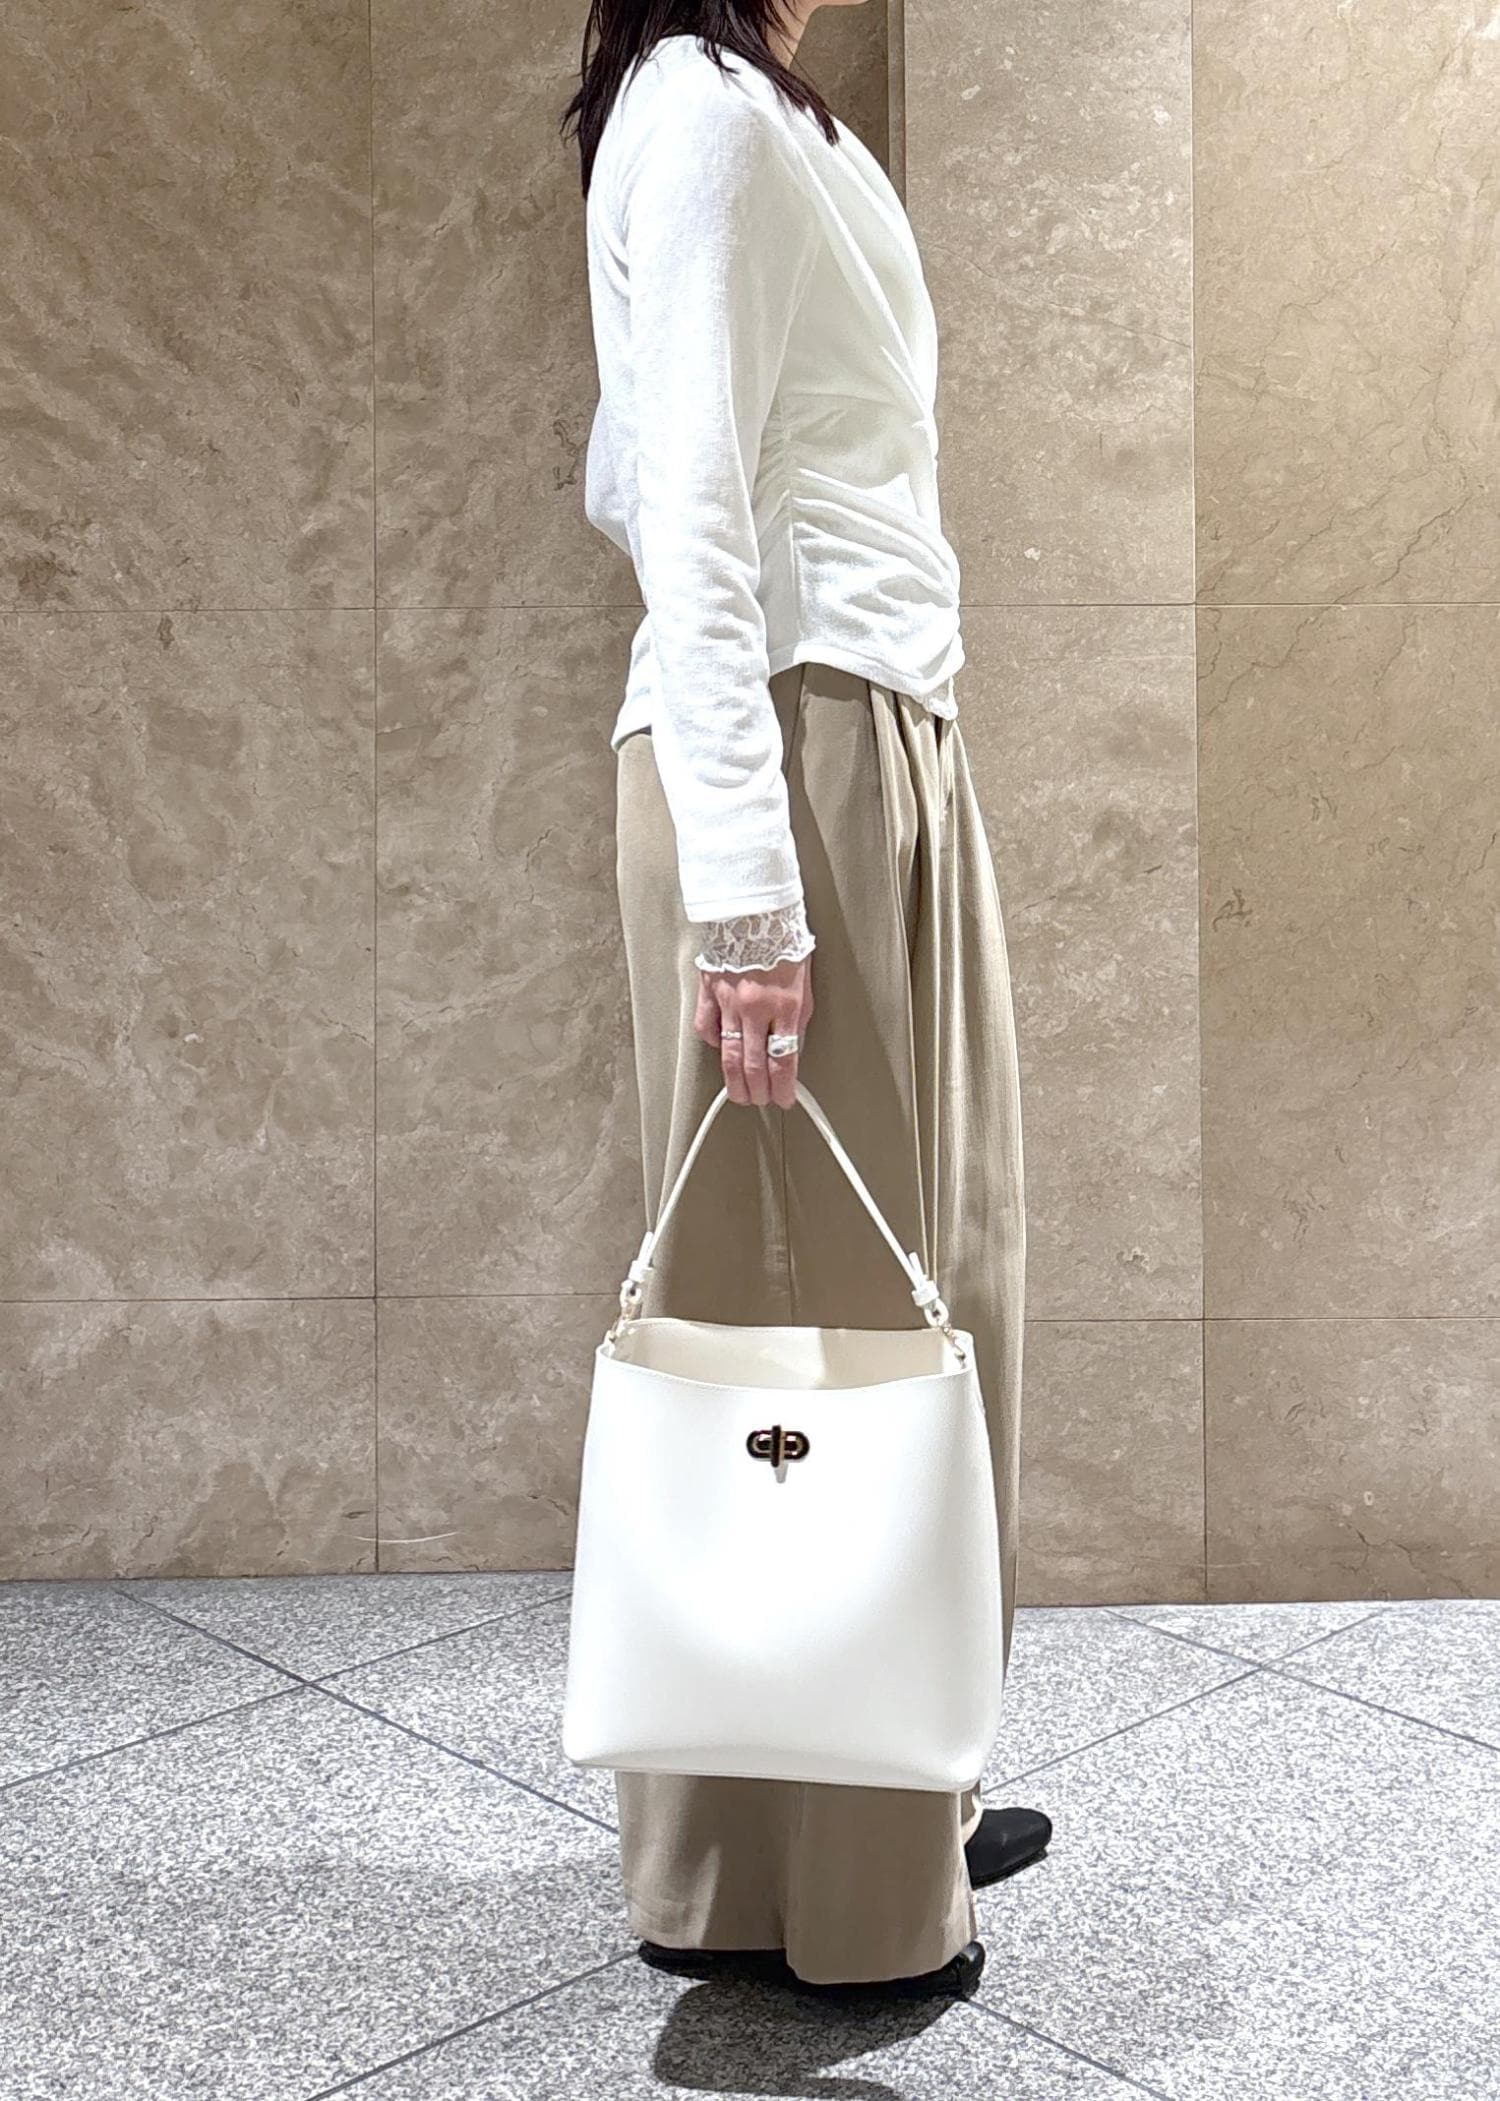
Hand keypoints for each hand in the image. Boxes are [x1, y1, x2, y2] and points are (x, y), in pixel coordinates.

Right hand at [694, 954, 813, 1108]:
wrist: (756, 911)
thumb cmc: (784, 944)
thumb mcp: (805, 985)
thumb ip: (797, 1019)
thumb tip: (790, 1049)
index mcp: (786, 1006)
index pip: (783, 1062)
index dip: (783, 1089)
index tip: (785, 1099)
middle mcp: (756, 1008)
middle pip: (753, 1066)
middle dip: (759, 1092)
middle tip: (761, 1101)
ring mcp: (729, 1001)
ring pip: (727, 1056)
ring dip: (735, 1082)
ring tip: (740, 1094)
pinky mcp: (708, 991)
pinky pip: (705, 1028)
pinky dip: (712, 1043)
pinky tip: (719, 1049)